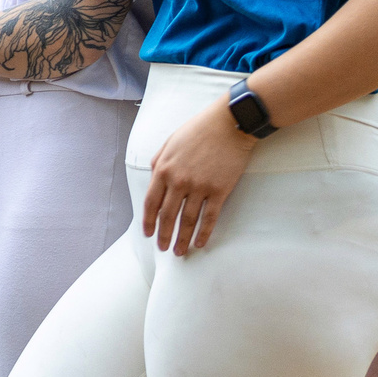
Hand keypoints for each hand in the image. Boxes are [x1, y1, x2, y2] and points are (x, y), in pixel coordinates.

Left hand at [140, 100, 257, 255]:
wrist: (229, 124)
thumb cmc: (198, 130)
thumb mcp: (170, 142)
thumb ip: (158, 162)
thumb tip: (153, 178)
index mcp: (163, 169)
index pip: (151, 202)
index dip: (149, 221)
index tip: (148, 233)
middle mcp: (179, 181)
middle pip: (167, 216)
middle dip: (163, 235)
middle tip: (163, 248)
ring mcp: (199, 187)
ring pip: (188, 220)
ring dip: (182, 238)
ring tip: (179, 252)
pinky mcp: (220, 190)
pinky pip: (210, 217)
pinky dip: (204, 233)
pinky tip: (200, 243)